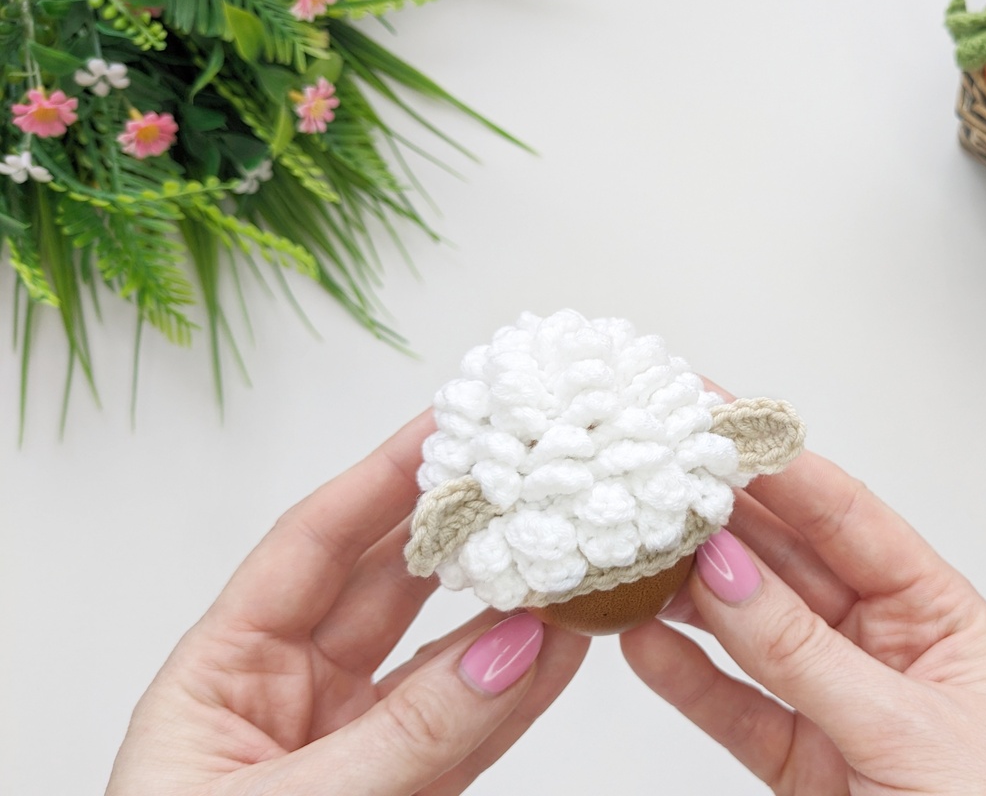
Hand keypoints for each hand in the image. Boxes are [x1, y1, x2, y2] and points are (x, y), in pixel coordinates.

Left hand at [106, 412, 589, 795]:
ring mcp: (357, 748)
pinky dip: (526, 689)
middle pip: (387, 588)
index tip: (448, 429)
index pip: (312, 549)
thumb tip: (512, 649)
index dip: (382, 483)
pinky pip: (475, 727)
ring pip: (446, 657)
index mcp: (222, 677)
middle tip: (525, 470)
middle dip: (457, 528)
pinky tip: (571, 641)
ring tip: (569, 546)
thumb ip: (406, 737)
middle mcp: (291, 699)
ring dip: (509, 603)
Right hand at [622, 449, 985, 794]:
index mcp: (938, 612)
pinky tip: (643, 641)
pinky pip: (733, 706)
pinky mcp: (801, 761)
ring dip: (690, 595)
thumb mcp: (908, 728)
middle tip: (654, 476)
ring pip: (751, 631)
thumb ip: (807, 655)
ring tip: (633, 552)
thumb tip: (728, 575)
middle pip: (788, 565)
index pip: (847, 518)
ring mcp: (838, 701)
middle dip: (721, 520)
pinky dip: (686, 677)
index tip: (717, 423)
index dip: (780, 466)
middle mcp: (884, 645)